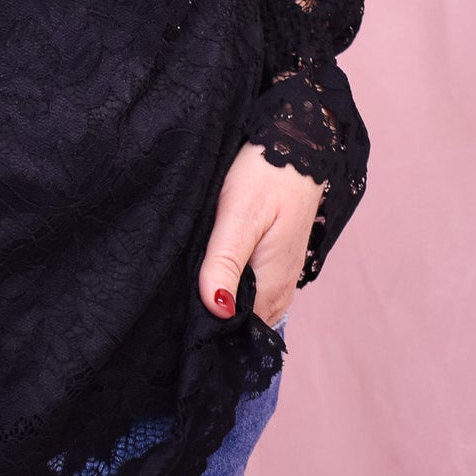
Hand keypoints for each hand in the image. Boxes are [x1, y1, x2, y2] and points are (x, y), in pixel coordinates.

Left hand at [198, 141, 324, 325]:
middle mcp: (280, 291)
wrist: (298, 143)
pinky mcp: (275, 263)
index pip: (237, 331)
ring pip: (245, 306)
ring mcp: (279, 278)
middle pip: (241, 323)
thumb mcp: (240, 215)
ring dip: (220, 300)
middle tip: (177, 301)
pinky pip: (251, 290)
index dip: (209, 330)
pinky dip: (230, 286)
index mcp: (272, 287)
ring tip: (189, 286)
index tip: (180, 320)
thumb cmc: (266, 175)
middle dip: (211, 318)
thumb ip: (225, 263)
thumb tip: (216, 310)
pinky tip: (210, 271)